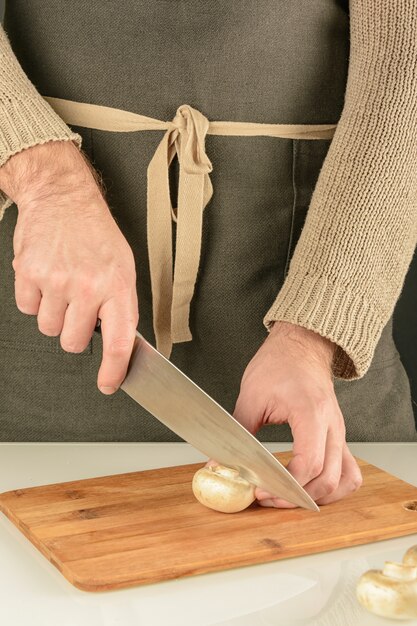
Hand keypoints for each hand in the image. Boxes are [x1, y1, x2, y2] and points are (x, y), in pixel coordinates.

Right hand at [0, 140, 137, 393]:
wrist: (63, 199)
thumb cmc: (96, 233)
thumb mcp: (123, 267)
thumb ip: (120, 305)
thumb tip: (119, 342)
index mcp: (117, 286)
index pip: (118, 341)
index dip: (113, 370)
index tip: (108, 384)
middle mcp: (87, 286)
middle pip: (73, 342)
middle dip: (75, 331)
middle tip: (79, 307)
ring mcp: (55, 281)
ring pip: (49, 328)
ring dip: (55, 314)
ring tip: (63, 286)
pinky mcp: (28, 274)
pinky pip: (27, 309)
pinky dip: (35, 299)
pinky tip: (46, 279)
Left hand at [233, 321, 362, 506]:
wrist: (301, 345)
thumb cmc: (278, 364)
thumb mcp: (252, 396)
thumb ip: (239, 432)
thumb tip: (220, 463)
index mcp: (311, 412)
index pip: (309, 462)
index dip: (286, 485)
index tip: (262, 491)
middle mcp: (332, 425)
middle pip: (329, 478)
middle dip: (298, 497)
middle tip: (269, 499)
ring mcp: (339, 431)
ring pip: (346, 479)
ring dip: (321, 497)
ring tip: (291, 498)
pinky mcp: (338, 435)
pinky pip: (349, 470)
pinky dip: (334, 486)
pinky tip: (311, 488)